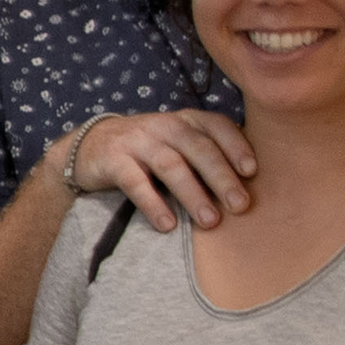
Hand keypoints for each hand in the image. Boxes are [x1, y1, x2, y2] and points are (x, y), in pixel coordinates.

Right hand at [73, 108, 258, 233]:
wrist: (91, 145)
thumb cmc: (149, 150)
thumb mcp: (178, 144)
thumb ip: (208, 155)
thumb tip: (253, 186)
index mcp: (186, 120)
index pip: (216, 126)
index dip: (236, 146)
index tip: (253, 172)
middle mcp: (164, 125)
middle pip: (197, 148)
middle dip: (221, 176)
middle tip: (241, 205)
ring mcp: (137, 141)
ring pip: (170, 165)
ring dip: (192, 194)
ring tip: (210, 221)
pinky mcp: (113, 159)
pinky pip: (135, 182)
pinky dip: (153, 204)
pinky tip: (168, 224)